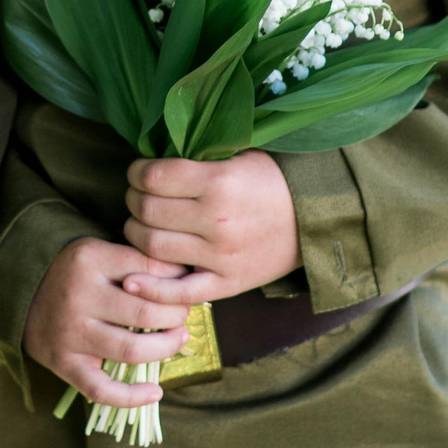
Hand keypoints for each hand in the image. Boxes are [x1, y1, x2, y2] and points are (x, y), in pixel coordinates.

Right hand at [22, 235, 191, 407]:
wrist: (21, 292)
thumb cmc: (74, 273)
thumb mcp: (101, 251)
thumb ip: (139, 260)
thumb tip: (188, 275)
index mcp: (89, 259)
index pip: (151, 271)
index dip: (178, 281)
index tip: (185, 287)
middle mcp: (78, 295)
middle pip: (147, 312)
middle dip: (177, 315)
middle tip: (182, 315)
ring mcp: (70, 332)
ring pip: (132, 350)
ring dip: (166, 348)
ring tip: (178, 339)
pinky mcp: (63, 362)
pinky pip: (101, 389)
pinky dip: (131, 397)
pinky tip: (155, 392)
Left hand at [124, 151, 302, 298]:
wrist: (316, 219)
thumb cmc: (272, 181)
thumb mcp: (238, 155)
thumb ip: (197, 158)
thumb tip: (151, 157)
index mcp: (219, 182)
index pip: (153, 177)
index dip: (136, 172)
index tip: (138, 172)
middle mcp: (217, 220)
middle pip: (147, 210)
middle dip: (132, 199)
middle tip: (137, 196)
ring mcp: (221, 256)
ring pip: (153, 247)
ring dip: (135, 232)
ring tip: (141, 224)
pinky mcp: (228, 284)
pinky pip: (181, 292)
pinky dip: (151, 288)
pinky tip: (130, 279)